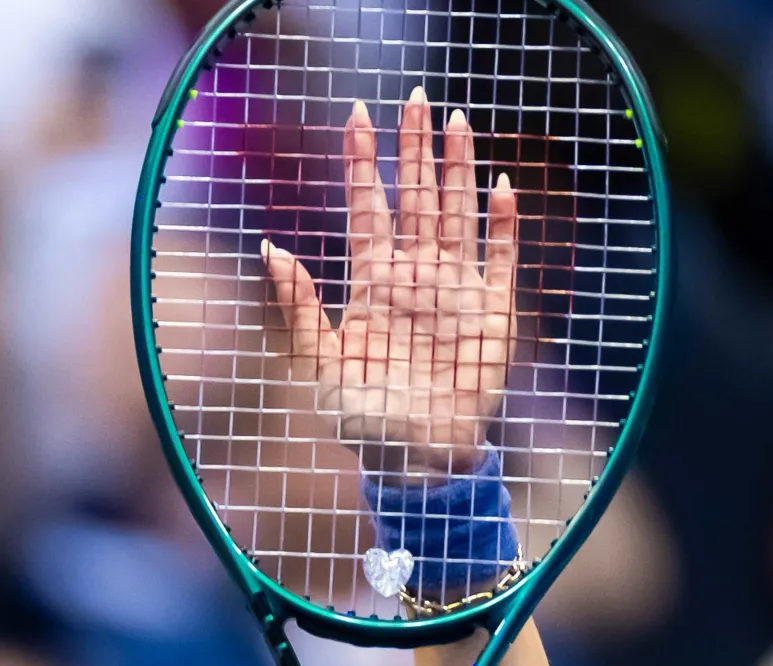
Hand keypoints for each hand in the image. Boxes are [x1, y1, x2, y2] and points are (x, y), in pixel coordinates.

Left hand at [260, 89, 518, 475]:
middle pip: (414, 198)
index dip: (363, 165)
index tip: (356, 118)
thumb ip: (298, 307)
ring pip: (456, 214)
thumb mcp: (316, 363)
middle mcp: (414, 276)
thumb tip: (270, 247)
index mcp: (373, 283)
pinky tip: (500, 188)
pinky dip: (502, 226)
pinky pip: (499, 260)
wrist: (412, 460)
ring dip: (457, 169)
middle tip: (412, 99)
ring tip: (457, 121)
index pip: (367, 210)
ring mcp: (454, 290)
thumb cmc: (361, 418)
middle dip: (413, 149)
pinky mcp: (490, 314)